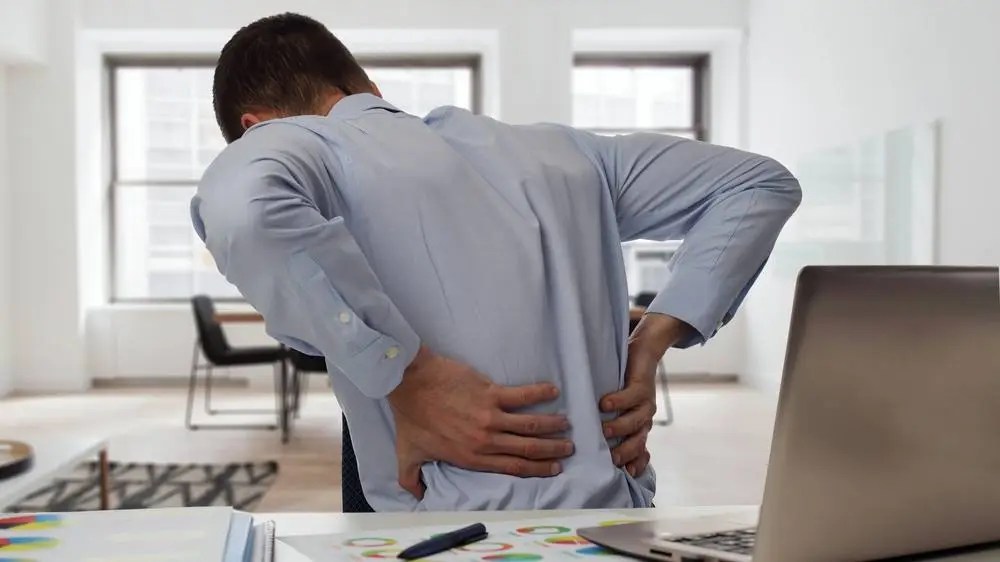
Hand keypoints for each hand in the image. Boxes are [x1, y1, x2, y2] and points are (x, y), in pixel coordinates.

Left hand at [388, 346, 573, 498]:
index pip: (512, 467)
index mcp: (471, 457)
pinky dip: (540, 393)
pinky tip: (553, 390)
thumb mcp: (408, 455)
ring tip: (566, 425)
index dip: (536, 469)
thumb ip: (412, 480)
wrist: (409, 383)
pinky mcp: (490, 393)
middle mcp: (485, 440)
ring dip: (551, 425)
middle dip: (551, 450)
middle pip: (526, 449)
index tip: (553, 469)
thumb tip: (417, 496)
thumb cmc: (410, 417)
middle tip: (568, 448)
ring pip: (529, 425)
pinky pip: (522, 395)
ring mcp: (490, 416)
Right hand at [600, 313, 689, 476]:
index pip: (639, 451)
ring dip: (620, 426)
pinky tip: (604, 404)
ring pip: (635, 420)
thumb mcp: (618, 405)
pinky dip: (618, 401)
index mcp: (639, 426)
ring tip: (603, 430)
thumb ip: (608, 422)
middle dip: (626, 451)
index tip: (622, 473)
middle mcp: (644, 417)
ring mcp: (645, 402)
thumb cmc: (624, 380)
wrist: (644, 351)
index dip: (633, 463)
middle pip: (638, 440)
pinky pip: (631, 396)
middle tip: (609, 458)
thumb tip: (586, 440)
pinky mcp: (642, 385)